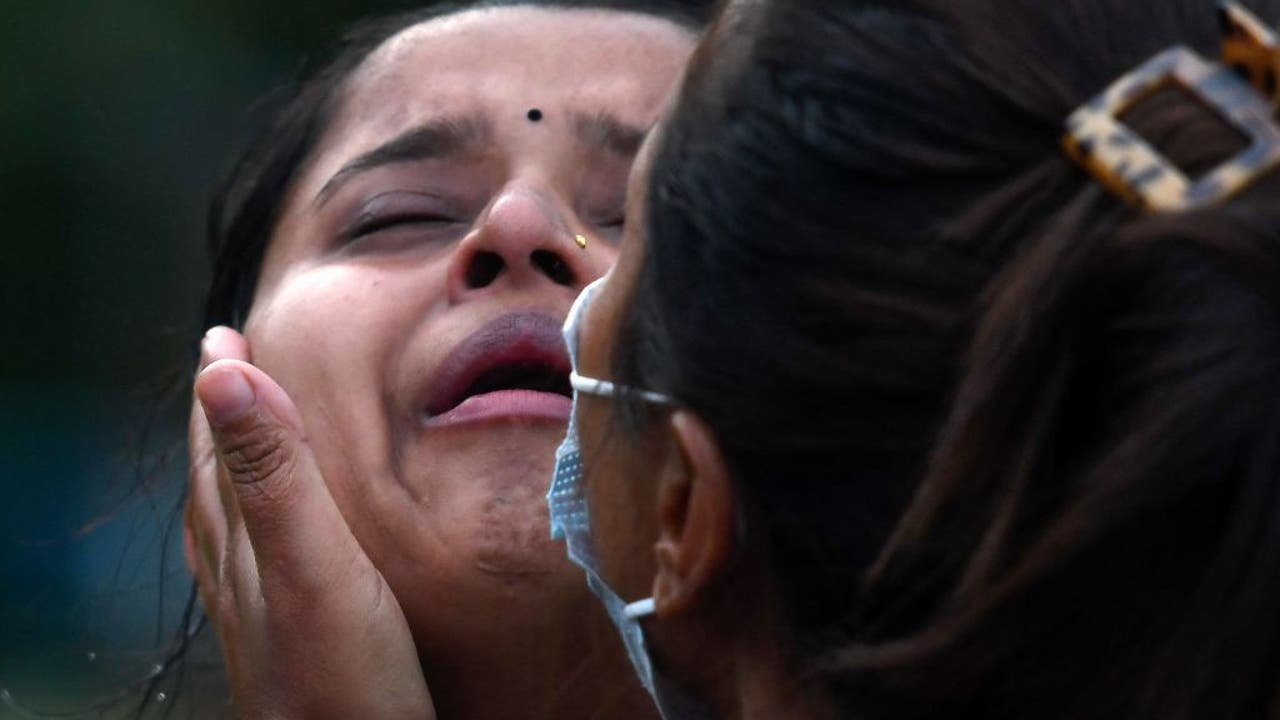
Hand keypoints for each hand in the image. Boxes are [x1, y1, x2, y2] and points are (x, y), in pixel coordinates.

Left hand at [183, 327, 433, 719]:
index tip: (225, 336)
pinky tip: (263, 543)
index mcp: (246, 545)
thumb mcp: (316, 565)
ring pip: (231, 523)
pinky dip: (249, 527)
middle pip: (220, 480)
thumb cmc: (347, 683)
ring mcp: (261, 617)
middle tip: (230, 366)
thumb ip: (276, 475)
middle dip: (224, 418)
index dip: (224, 389)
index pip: (223, 447)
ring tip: (241, 436)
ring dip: (233, 468)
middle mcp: (242, 578)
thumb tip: (222, 376)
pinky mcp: (289, 647)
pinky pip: (250, 566)